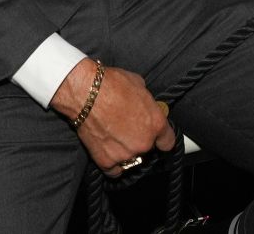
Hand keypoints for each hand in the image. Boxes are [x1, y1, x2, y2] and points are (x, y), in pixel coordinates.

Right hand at [52, 58, 175, 175]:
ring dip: (125, 151)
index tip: (158, 139)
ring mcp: (126, 154)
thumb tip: (143, 103)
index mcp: (156, 124)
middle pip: (147, 149)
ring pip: (131, 160)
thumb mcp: (138, 84)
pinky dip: (112, 164)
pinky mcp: (106, 161)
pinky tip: (108, 152)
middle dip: (139, 140)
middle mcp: (144, 142)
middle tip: (126, 128)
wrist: (85, 92)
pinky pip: (114, 170)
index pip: (168, 142)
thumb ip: (145, 100)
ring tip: (114, 137)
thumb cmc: (111, 84)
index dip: (162, 139)